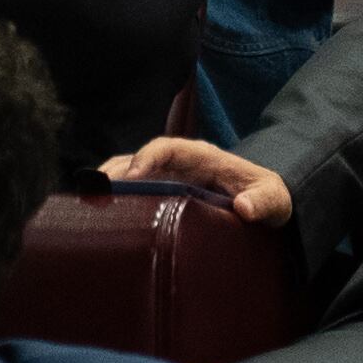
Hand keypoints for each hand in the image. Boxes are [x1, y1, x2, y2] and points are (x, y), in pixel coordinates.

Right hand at [95, 137, 292, 227]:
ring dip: (110, 183)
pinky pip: (134, 190)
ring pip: (131, 172)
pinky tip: (100, 214)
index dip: (147, 158)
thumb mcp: (273, 199)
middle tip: (97, 192)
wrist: (266, 203)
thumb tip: (245, 207)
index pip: (168, 148)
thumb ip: (263, 201)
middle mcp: (180, 163)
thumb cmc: (268, 197)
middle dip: (117, 171)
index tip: (132, 177)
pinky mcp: (164, 193)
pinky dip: (115, 197)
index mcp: (202, 157)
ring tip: (89, 202)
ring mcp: (169, 177)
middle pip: (140, 158)